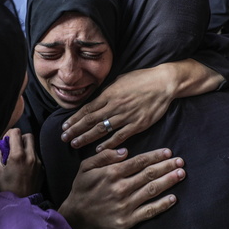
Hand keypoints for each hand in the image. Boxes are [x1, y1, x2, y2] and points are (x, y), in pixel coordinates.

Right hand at [0, 129, 42, 197]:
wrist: (22, 202)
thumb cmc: (8, 188)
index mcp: (18, 155)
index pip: (17, 132)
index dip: (10, 133)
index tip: (6, 141)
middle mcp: (30, 156)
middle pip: (28, 136)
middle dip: (20, 138)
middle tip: (13, 146)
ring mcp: (38, 162)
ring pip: (33, 146)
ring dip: (25, 147)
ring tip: (18, 158)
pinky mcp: (42, 169)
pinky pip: (36, 156)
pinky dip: (30, 157)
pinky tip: (24, 166)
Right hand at [58, 147, 184, 228]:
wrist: (76, 216)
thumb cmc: (82, 188)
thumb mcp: (86, 166)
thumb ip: (104, 156)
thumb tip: (125, 151)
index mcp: (112, 173)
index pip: (139, 162)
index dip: (155, 156)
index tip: (168, 152)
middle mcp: (121, 188)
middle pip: (149, 174)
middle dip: (167, 166)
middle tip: (180, 161)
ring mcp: (126, 205)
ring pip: (152, 190)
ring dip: (169, 181)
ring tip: (181, 174)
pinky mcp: (128, 220)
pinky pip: (149, 211)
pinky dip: (162, 204)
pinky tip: (173, 198)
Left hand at [60, 67, 177, 150]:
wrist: (164, 83)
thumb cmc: (142, 79)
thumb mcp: (120, 80)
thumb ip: (107, 92)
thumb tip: (96, 100)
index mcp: (109, 94)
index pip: (87, 109)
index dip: (74, 119)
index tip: (65, 126)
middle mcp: (115, 105)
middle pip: (90, 121)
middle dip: (76, 130)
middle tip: (64, 138)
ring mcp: (126, 116)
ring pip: (102, 129)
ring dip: (87, 138)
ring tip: (75, 144)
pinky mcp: (138, 124)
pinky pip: (120, 136)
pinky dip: (108, 143)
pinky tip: (98, 149)